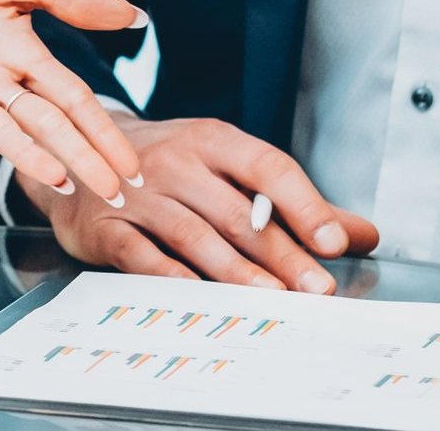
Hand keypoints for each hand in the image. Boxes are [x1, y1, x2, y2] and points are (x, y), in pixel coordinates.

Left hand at [0, 0, 146, 202]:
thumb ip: (74, 1)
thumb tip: (137, 16)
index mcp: (24, 58)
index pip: (74, 102)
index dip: (102, 133)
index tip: (130, 168)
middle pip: (46, 125)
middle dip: (80, 157)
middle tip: (112, 194)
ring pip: (0, 131)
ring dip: (28, 156)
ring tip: (59, 179)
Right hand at [22, 112, 379, 294]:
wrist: (75, 153)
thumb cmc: (167, 166)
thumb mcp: (225, 167)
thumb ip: (293, 202)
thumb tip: (363, 233)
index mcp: (212, 140)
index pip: (268, 166)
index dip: (303, 204)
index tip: (333, 241)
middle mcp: (175, 161)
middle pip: (237, 212)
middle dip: (282, 254)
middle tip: (317, 287)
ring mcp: (137, 193)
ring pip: (194, 235)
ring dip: (235, 270)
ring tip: (272, 299)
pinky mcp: (106, 227)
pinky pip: (142, 256)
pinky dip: (172, 278)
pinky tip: (201, 298)